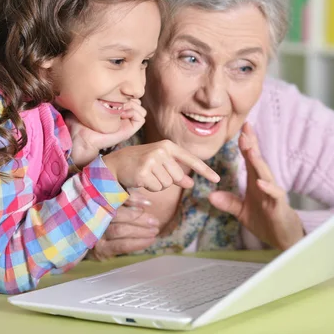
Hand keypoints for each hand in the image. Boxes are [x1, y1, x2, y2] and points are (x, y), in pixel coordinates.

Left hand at [65, 99, 145, 167]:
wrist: (82, 134)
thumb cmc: (84, 119)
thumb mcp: (95, 103)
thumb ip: (106, 96)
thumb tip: (118, 90)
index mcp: (116, 109)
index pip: (130, 97)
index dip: (125, 93)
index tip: (113, 93)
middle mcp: (123, 116)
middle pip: (137, 102)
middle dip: (130, 98)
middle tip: (117, 101)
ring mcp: (127, 123)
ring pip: (141, 110)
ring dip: (133, 106)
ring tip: (120, 108)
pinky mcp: (129, 130)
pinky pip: (141, 118)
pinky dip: (134, 113)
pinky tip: (122, 114)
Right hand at [88, 190, 158, 259]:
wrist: (88, 241)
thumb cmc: (107, 217)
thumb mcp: (115, 204)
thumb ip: (128, 198)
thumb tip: (146, 202)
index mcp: (98, 202)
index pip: (115, 198)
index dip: (133, 199)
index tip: (149, 203)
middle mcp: (94, 217)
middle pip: (118, 215)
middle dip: (140, 218)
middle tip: (155, 221)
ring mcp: (96, 234)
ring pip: (120, 230)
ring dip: (141, 231)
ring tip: (155, 231)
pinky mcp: (101, 249)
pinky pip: (122, 245)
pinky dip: (137, 243)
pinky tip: (149, 241)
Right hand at [103, 139, 220, 191]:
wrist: (116, 163)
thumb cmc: (141, 163)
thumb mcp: (161, 164)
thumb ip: (177, 173)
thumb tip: (191, 183)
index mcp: (168, 146)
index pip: (191, 160)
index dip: (205, 171)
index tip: (217, 179)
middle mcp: (162, 150)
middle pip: (178, 176)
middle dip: (168, 179)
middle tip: (153, 172)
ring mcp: (152, 160)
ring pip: (168, 184)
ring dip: (158, 184)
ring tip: (147, 175)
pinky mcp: (144, 171)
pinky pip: (157, 188)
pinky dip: (150, 187)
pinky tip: (141, 179)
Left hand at [208, 122, 303, 249]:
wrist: (284, 238)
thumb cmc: (266, 221)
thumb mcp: (242, 212)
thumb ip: (229, 202)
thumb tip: (211, 195)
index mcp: (256, 182)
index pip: (250, 160)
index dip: (246, 144)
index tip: (241, 129)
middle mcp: (265, 184)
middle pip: (258, 162)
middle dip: (252, 145)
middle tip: (245, 129)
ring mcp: (273, 194)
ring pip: (266, 174)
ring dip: (258, 162)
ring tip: (250, 150)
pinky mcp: (279, 206)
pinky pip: (274, 195)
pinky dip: (268, 187)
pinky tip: (260, 181)